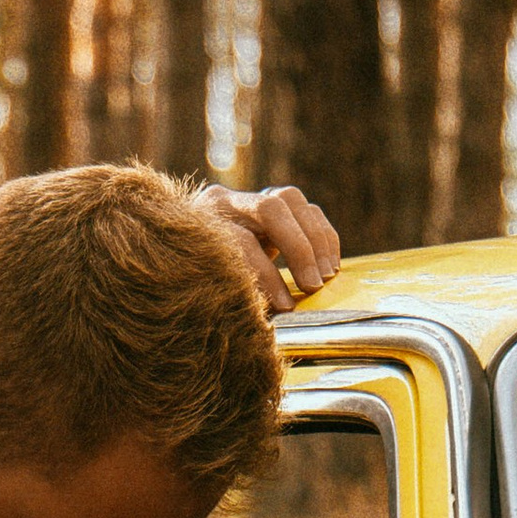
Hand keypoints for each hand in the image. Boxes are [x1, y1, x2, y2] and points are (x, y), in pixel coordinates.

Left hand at [195, 183, 342, 309]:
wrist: (186, 262)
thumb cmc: (200, 288)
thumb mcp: (210, 294)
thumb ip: (237, 299)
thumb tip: (271, 320)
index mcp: (201, 226)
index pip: (241, 242)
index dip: (267, 276)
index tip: (287, 307)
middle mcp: (224, 203)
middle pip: (270, 209)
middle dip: (298, 250)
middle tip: (312, 286)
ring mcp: (249, 198)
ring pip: (289, 198)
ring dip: (315, 239)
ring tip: (326, 275)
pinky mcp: (271, 202)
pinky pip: (305, 207)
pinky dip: (323, 234)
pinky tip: (330, 264)